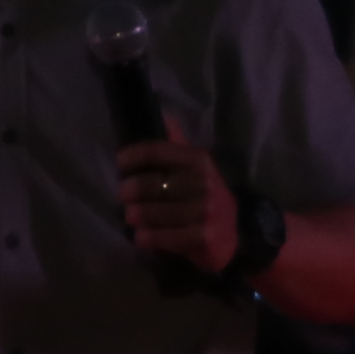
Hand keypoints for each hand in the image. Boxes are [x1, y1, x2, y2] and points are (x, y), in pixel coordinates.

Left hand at [120, 135, 238, 278]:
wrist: (234, 233)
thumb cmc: (206, 195)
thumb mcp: (196, 166)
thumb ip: (177, 145)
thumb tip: (164, 116)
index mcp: (198, 161)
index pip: (159, 152)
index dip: (135, 155)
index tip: (120, 162)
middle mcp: (203, 183)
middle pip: (156, 183)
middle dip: (133, 189)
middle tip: (123, 194)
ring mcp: (204, 211)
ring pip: (159, 212)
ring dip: (138, 214)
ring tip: (129, 216)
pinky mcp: (203, 237)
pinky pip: (167, 237)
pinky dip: (149, 236)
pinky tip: (140, 236)